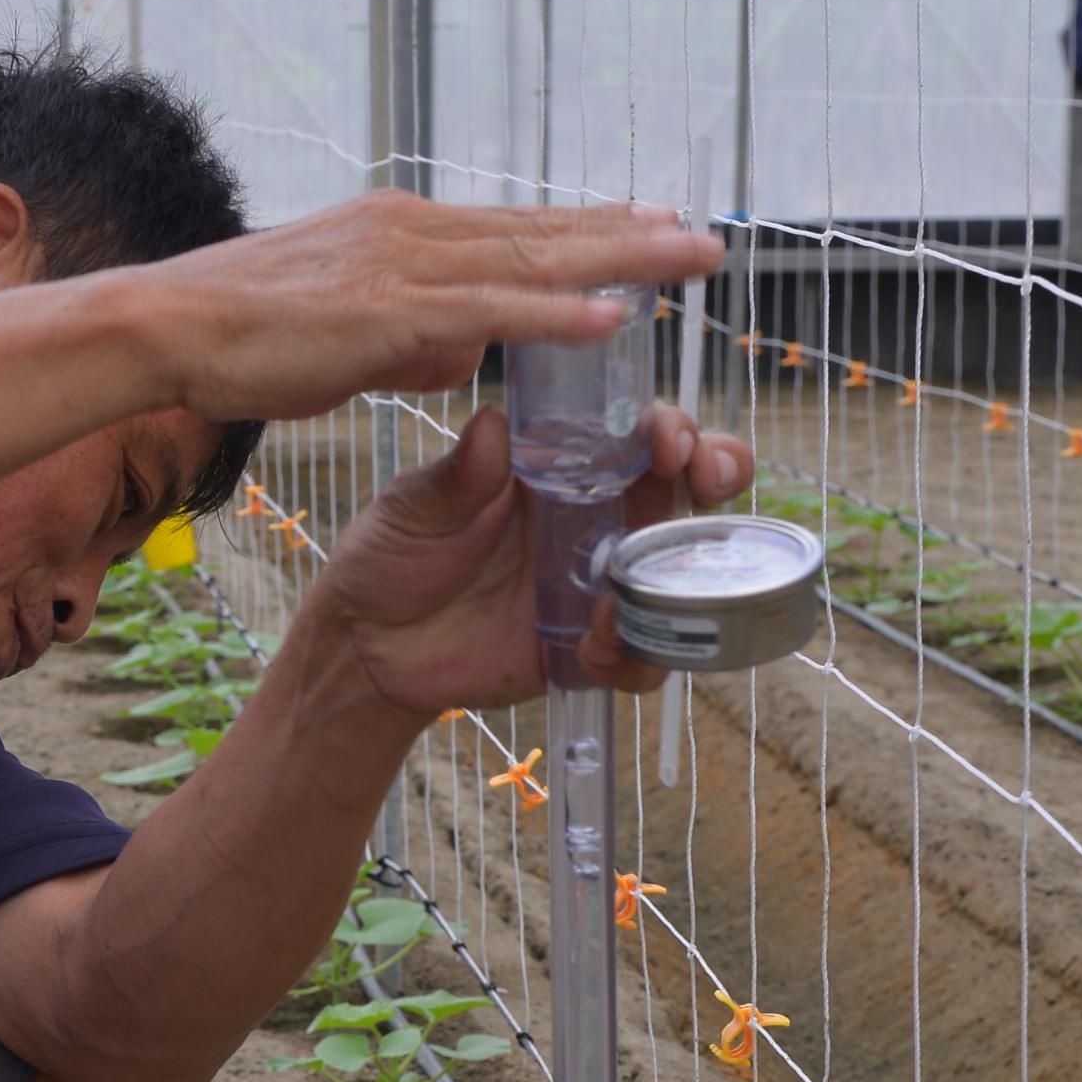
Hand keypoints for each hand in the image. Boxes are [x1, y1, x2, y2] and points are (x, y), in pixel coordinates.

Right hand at [107, 196, 725, 426]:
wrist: (167, 326)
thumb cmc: (239, 337)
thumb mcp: (343, 335)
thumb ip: (409, 336)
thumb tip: (458, 350)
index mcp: (401, 235)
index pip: (513, 230)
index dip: (587, 230)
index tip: (648, 226)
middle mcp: (413, 234)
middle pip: (540, 233)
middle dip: (626, 234)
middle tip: (699, 235)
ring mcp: (403, 267)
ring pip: (532, 261)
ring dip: (618, 259)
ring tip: (686, 259)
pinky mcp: (388, 312)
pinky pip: (491, 313)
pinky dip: (555, 314)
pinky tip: (611, 315)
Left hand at [295, 402, 757, 721]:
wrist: (366, 646)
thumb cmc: (391, 557)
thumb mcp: (417, 507)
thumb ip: (461, 475)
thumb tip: (495, 425)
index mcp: (560, 470)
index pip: (636, 433)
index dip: (670, 427)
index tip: (668, 438)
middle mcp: (594, 521)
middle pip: (684, 491)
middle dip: (716, 474)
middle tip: (706, 479)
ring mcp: (598, 586)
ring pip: (680, 575)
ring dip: (681, 578)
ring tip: (626, 593)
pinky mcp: (587, 648)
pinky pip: (641, 655)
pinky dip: (637, 654)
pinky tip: (594, 649)